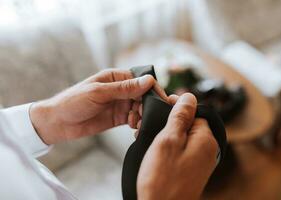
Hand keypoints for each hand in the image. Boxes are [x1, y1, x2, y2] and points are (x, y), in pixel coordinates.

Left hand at [30, 69, 166, 144]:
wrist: (58, 122)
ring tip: (136, 123)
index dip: (152, 89)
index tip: (161, 100)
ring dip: (142, 116)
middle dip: (148, 105)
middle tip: (145, 115)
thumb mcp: (99, 92)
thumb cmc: (73, 101)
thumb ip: (124, 88)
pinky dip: (137, 123)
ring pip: (140, 108)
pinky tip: (134, 128)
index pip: (141, 80)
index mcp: (116, 77)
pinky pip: (134, 119)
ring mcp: (120, 104)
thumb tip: (149, 80)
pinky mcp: (118, 118)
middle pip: (143, 95)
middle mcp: (120, 90)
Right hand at [137, 93, 218, 199]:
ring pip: (184, 138)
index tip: (162, 108)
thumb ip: (180, 116)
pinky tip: (157, 154)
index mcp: (206, 140)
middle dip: (170, 123)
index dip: (177, 109)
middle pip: (190, 125)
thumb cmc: (162, 180)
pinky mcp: (191, 171)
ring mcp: (200, 162)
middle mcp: (207, 151)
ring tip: (151, 143)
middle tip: (152, 128)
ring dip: (167, 136)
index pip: (195, 113)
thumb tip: (189, 97)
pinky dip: (169, 149)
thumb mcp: (168, 140)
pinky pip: (181, 152)